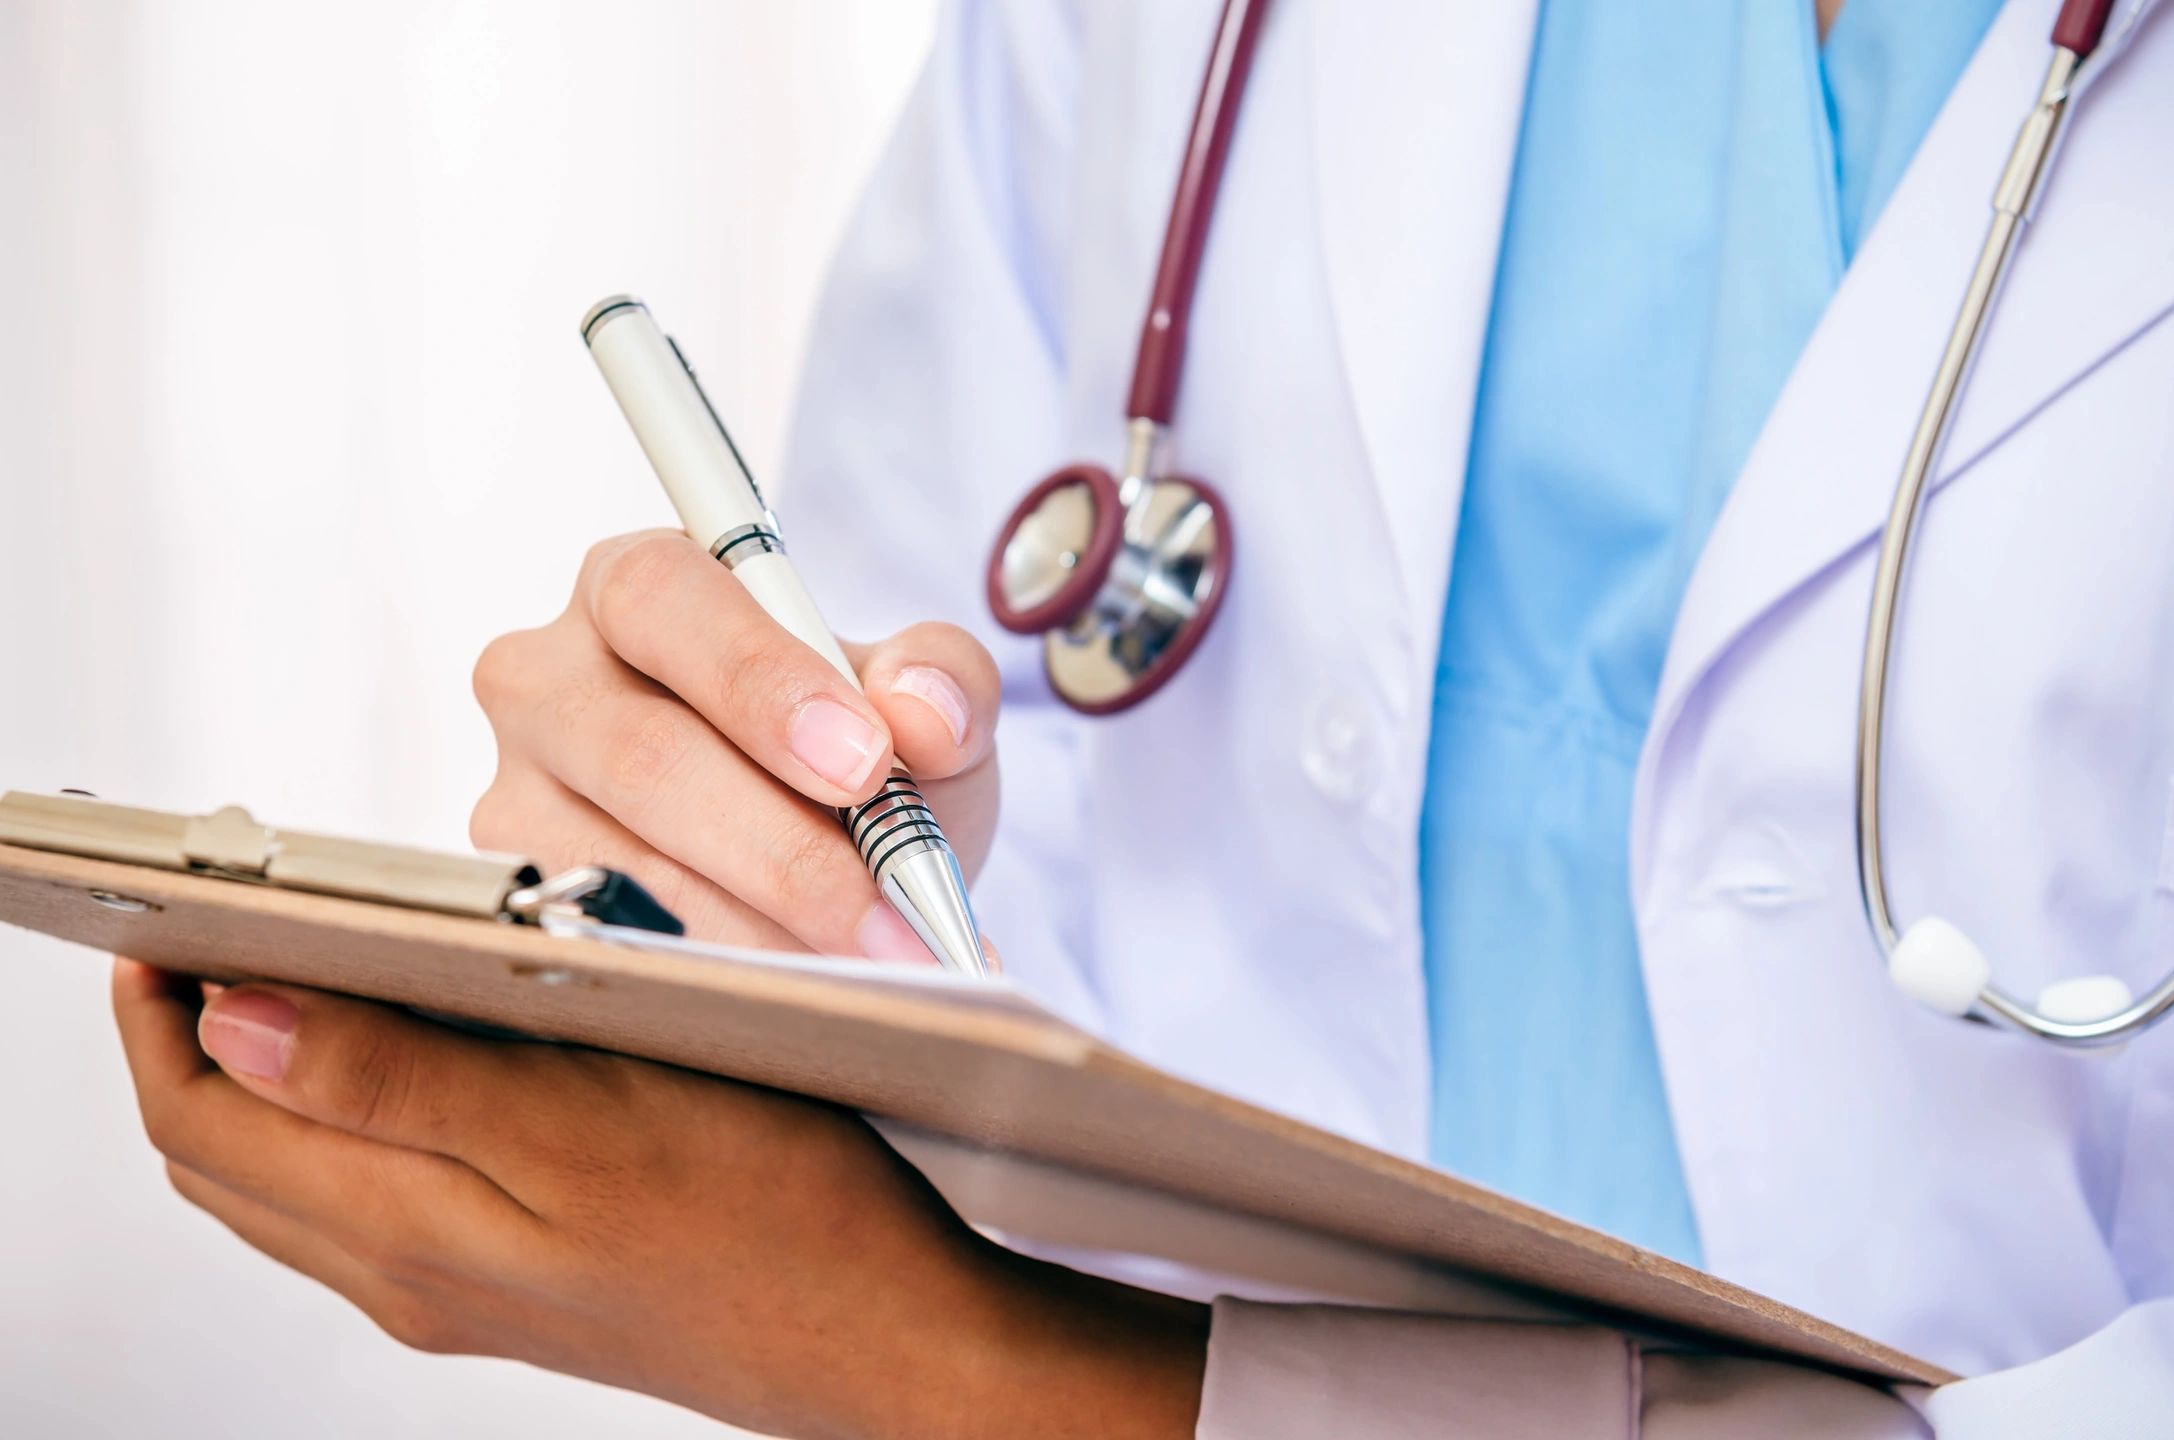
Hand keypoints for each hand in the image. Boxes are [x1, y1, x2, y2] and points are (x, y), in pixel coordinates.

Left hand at [115, 960, 1207, 1438]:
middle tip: (216, 927)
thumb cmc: (779, 1221)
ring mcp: (464, 1289)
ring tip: (298, 972)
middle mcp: (413, 1273)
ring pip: (292, 1181)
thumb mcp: (588, 1126)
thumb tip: (235, 1023)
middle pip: (226, 1153)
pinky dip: (345, 1118)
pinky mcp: (519, 1285)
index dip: (158, 1008)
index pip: (202, 1116)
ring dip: (263, 1077)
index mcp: (413, 1229)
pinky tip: (415, 1056)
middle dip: (190, 1036)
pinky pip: (372, 1202)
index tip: (170, 910)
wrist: (890, 1339)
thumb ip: (400, 1082)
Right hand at [470, 530, 1001, 961]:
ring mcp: (518, 793)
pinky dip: (727, 975)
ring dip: (768, 933)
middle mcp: (548, 679)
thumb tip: (919, 711)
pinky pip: (616, 948)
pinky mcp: (522, 895)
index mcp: (635, 587)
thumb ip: (940, 678)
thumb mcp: (916, 696)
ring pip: (629, 872)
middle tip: (893, 910)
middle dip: (785, 848)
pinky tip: (813, 990)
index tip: (866, 761)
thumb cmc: (851, 748)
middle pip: (644, 757)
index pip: (663, 600)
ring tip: (881, 966)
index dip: (760, 682)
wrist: (823, 851)